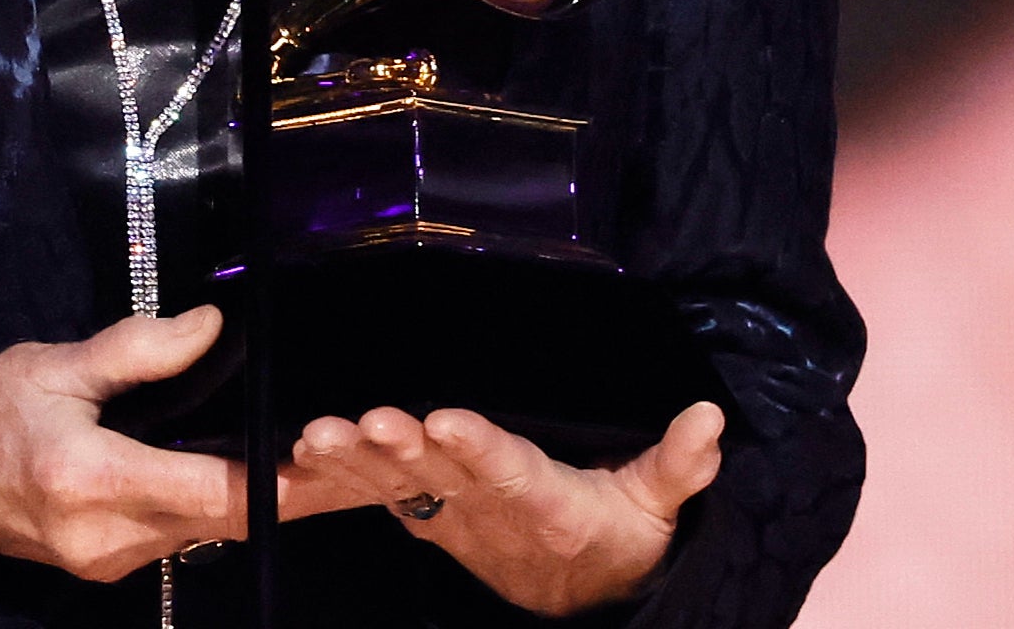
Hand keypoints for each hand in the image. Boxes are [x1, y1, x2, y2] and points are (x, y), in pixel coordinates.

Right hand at [0, 306, 352, 580]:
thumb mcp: (57, 364)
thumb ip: (137, 349)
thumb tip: (211, 326)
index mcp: (93, 479)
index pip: (210, 491)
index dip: (275, 482)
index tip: (327, 462)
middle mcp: (106, 536)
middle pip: (219, 519)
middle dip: (279, 492)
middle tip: (340, 454)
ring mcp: (106, 562)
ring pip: (202, 532)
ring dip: (248, 501)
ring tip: (304, 461)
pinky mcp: (105, 567)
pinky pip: (175, 536)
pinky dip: (211, 507)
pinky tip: (240, 476)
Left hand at [294, 400, 726, 615]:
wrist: (582, 598)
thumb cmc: (622, 535)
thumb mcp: (659, 506)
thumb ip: (680, 464)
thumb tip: (710, 414)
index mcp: (546, 502)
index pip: (509, 470)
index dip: (477, 448)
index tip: (445, 421)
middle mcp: (490, 512)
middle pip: (440, 479)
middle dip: (401, 450)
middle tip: (366, 422)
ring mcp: (452, 516)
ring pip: (399, 486)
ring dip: (356, 462)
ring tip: (317, 437)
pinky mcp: (428, 517)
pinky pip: (378, 495)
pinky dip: (340, 477)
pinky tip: (303, 452)